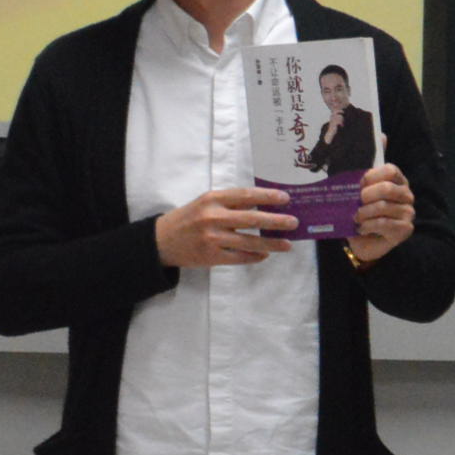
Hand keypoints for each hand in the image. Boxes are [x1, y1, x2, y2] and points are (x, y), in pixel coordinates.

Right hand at [157, 188, 298, 266]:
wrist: (161, 240)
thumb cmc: (188, 218)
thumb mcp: (206, 203)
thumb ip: (230, 202)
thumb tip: (262, 204)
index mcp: (212, 199)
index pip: (246, 195)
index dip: (267, 197)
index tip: (286, 198)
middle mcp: (213, 217)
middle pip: (251, 219)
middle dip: (275, 221)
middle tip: (293, 222)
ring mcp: (212, 238)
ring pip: (248, 242)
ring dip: (271, 243)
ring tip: (287, 244)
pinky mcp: (211, 256)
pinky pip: (239, 258)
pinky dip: (254, 257)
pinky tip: (265, 255)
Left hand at [344, 164, 415, 268]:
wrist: (365, 241)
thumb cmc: (364, 215)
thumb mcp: (359, 197)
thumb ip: (359, 187)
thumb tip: (351, 184)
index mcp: (397, 182)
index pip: (390, 171)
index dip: (372, 177)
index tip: (359, 186)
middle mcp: (407, 195)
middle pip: (387, 188)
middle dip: (366, 195)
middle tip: (357, 204)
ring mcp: (408, 212)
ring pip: (383, 206)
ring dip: (364, 213)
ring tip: (356, 218)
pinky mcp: (405, 229)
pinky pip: (383, 223)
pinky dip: (368, 225)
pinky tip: (362, 229)